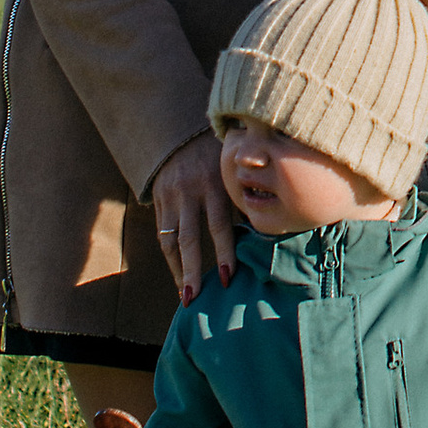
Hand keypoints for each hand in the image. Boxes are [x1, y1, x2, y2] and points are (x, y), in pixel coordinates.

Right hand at [149, 130, 237, 299]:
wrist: (183, 129)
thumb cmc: (221, 153)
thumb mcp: (234, 166)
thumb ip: (245, 194)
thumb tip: (268, 227)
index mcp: (215, 183)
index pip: (220, 225)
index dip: (224, 253)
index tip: (227, 279)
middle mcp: (190, 191)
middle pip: (190, 238)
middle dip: (193, 270)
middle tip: (196, 298)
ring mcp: (171, 197)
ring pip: (172, 240)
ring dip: (178, 271)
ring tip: (186, 296)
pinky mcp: (159, 200)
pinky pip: (163, 233)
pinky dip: (171, 257)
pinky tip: (179, 275)